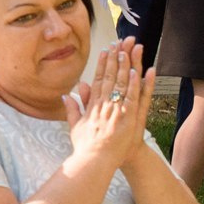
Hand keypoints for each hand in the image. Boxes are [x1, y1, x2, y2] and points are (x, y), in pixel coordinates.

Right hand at [64, 39, 153, 167]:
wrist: (94, 161)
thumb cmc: (86, 147)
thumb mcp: (75, 127)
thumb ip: (72, 109)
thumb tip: (66, 95)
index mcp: (92, 106)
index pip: (97, 80)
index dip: (102, 65)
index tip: (105, 51)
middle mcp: (103, 105)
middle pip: (110, 77)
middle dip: (114, 59)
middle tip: (119, 42)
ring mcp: (115, 110)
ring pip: (121, 84)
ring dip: (125, 66)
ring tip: (129, 50)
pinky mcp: (126, 118)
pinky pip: (132, 98)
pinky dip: (134, 84)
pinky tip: (137, 71)